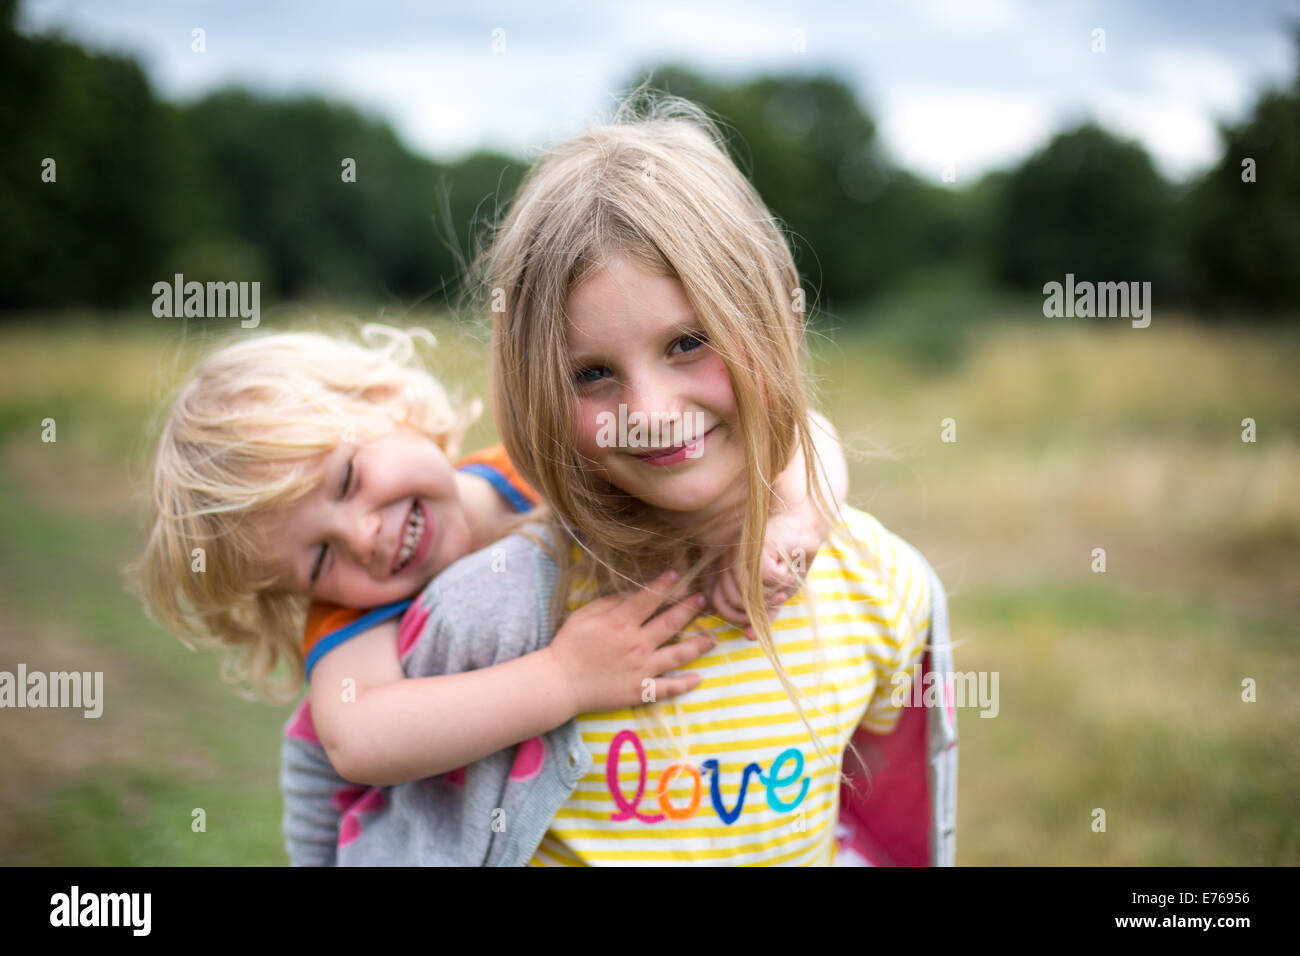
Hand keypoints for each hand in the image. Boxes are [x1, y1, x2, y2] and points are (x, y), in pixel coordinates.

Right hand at [547, 570, 713, 713]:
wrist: (559, 683)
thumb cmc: (569, 645)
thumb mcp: (585, 615)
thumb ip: (612, 603)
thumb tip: (635, 594)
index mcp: (620, 623)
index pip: (649, 598)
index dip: (665, 584)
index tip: (678, 574)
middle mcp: (636, 644)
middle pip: (671, 623)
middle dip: (690, 609)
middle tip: (704, 600)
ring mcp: (641, 669)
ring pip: (678, 655)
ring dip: (699, 644)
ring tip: (713, 638)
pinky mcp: (640, 691)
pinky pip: (668, 688)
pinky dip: (685, 684)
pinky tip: (699, 678)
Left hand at [710, 511, 816, 639]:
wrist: (807, 523)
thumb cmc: (791, 557)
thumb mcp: (776, 591)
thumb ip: (761, 612)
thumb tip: (749, 636)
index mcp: (726, 569)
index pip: (719, 604)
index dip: (741, 614)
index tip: (765, 608)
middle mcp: (727, 559)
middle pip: (730, 602)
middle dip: (759, 607)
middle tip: (778, 597)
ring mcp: (739, 551)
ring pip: (745, 592)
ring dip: (772, 594)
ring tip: (785, 583)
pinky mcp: (757, 546)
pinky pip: (764, 579)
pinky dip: (781, 581)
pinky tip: (789, 571)